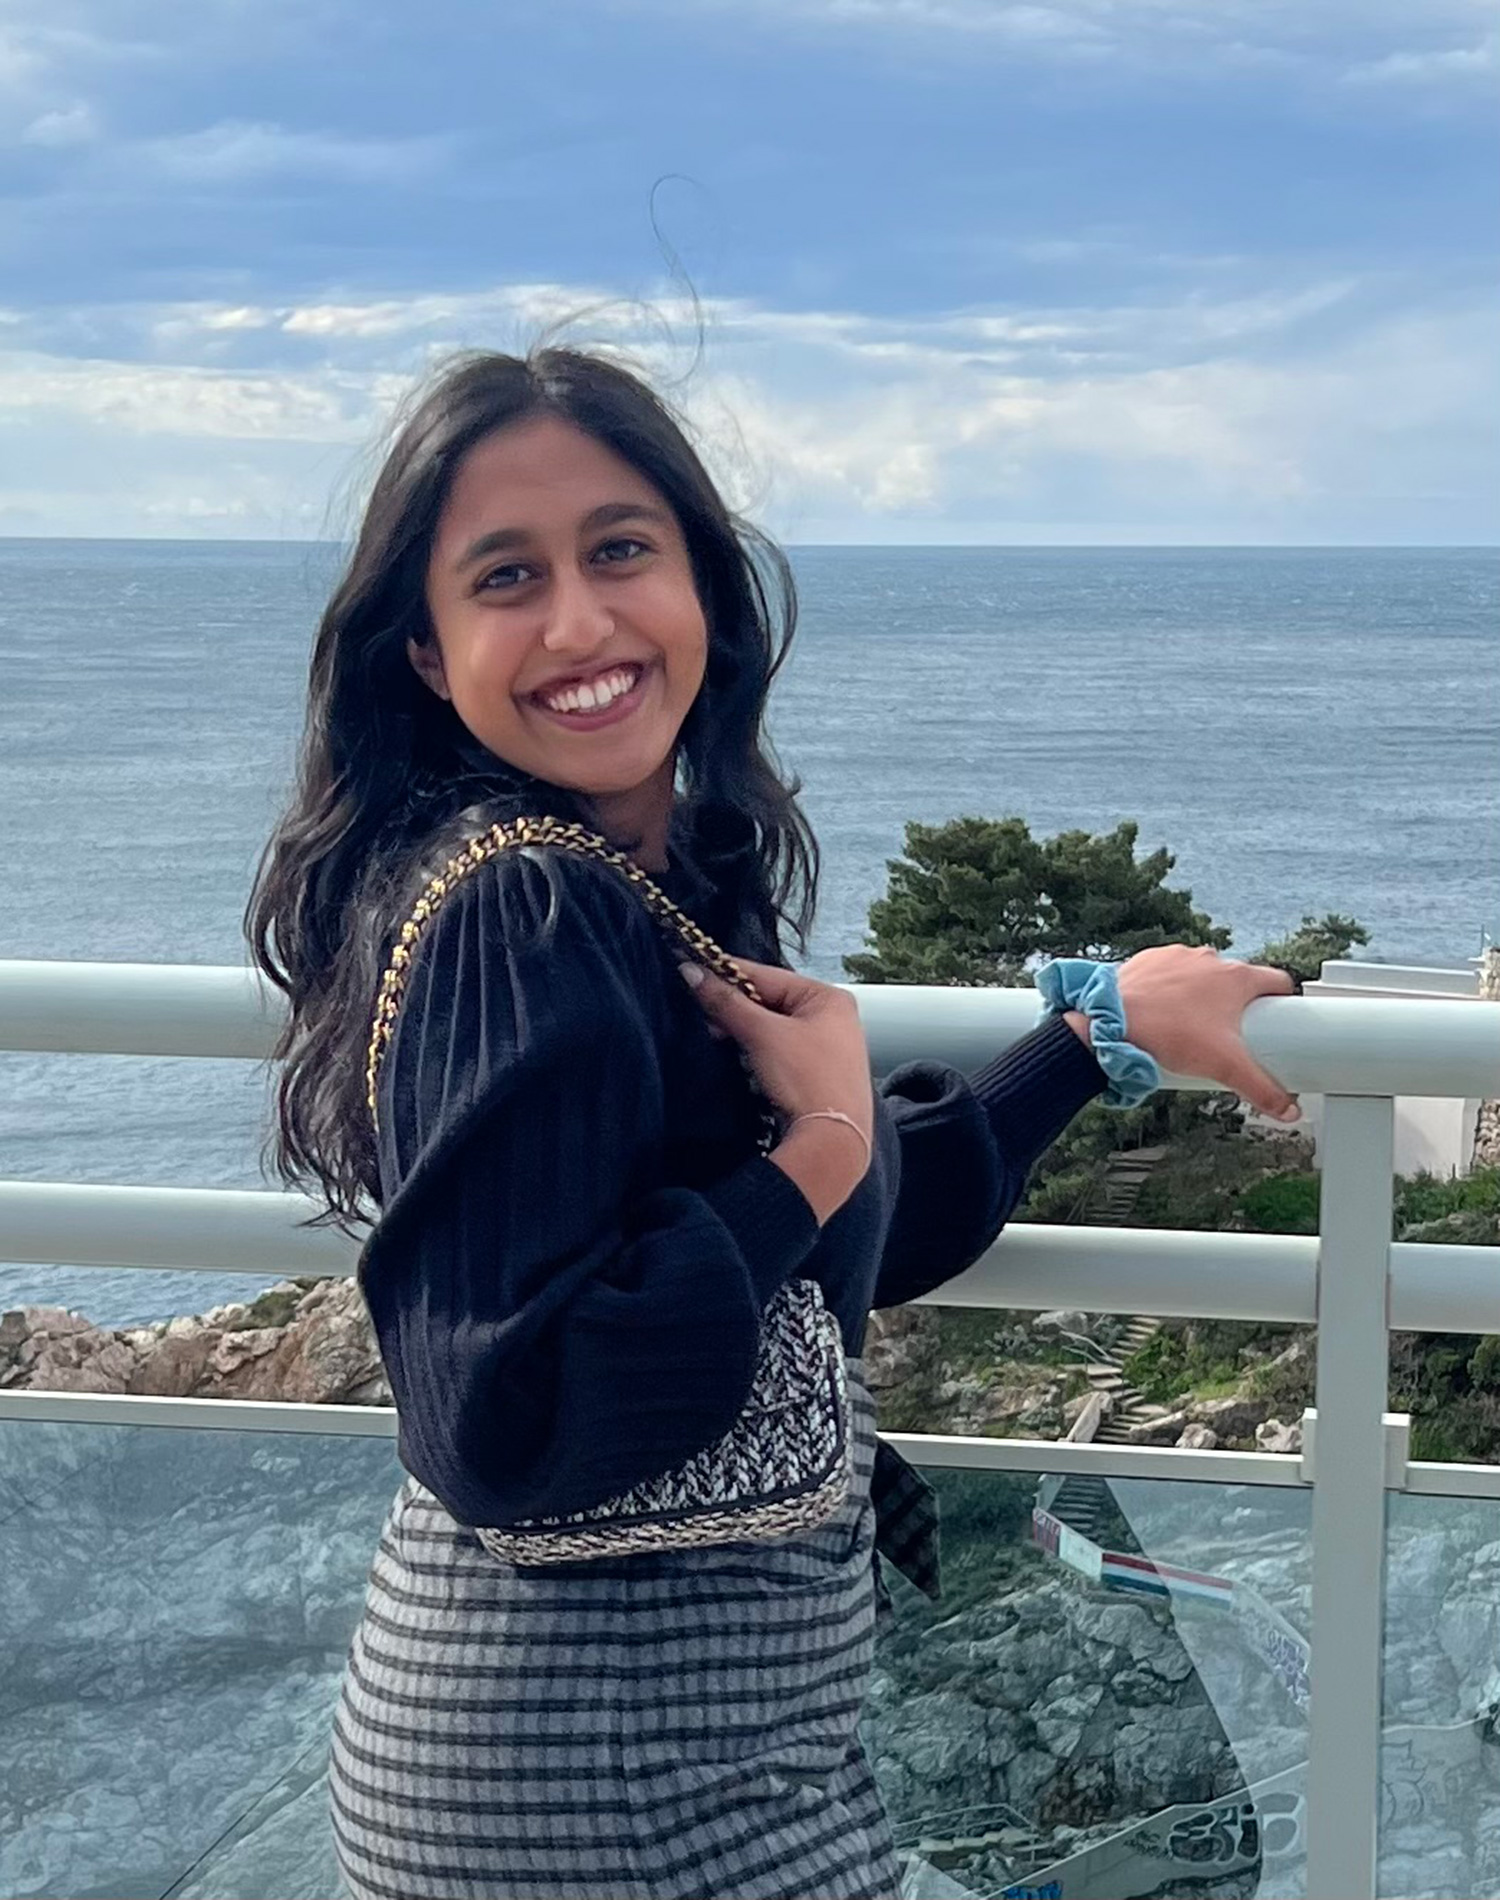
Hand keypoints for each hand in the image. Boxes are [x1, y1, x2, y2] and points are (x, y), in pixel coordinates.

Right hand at [678, 957, 874, 1151]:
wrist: (833, 1142)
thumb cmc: (807, 1079)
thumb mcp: (763, 1034)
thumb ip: (726, 1002)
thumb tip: (692, 972)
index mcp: (828, 998)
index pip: (767, 976)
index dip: (727, 973)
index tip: (693, 969)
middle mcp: (834, 1018)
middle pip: (770, 1002)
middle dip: (735, 1010)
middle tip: (701, 1013)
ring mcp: (828, 1048)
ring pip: (773, 1029)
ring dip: (744, 1033)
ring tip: (717, 1036)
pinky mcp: (818, 1075)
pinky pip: (780, 1052)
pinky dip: (758, 1053)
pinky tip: (740, 1059)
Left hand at [1110, 945, 1301, 1121]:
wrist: (1109, 1021)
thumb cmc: (1166, 1034)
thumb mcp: (1224, 1066)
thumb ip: (1261, 1089)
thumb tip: (1288, 1109)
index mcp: (1236, 977)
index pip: (1278, 982)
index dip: (1284, 1003)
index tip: (1280, 1021)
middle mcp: (1209, 959)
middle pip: (1239, 981)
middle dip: (1239, 1007)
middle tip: (1232, 1037)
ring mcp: (1178, 957)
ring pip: (1203, 977)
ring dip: (1204, 998)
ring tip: (1195, 1030)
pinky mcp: (1150, 961)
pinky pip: (1170, 975)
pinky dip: (1172, 991)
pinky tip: (1166, 1015)